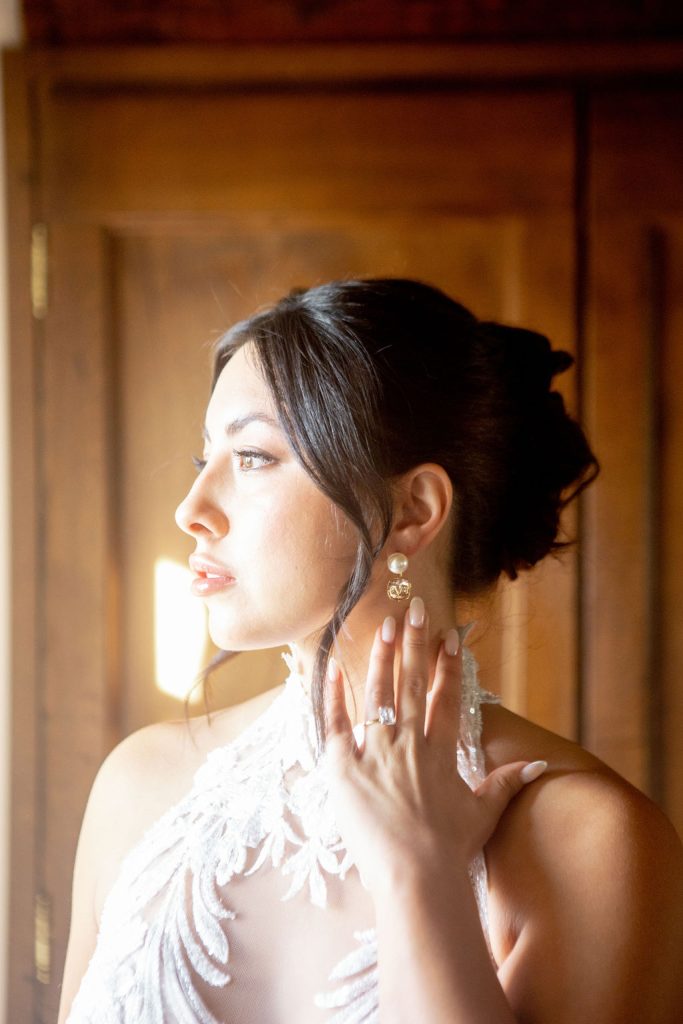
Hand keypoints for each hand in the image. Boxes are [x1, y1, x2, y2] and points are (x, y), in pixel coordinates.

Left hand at [323, 596, 546, 898]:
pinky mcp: (343, 767)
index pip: (446, 697)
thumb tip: (539, 765)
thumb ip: (507, 782)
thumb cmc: (449, 850)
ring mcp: (375, 752)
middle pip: (413, 683)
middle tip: (414, 610)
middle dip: (414, 644)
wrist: (415, 878)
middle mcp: (408, 743)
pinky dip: (332, 696)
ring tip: (384, 626)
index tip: (449, 636)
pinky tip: (332, 667)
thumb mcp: (482, 813)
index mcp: (440, 752)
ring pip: (378, 694)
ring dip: (382, 658)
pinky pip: (336, 723)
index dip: (448, 665)